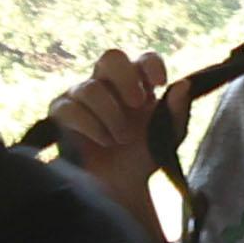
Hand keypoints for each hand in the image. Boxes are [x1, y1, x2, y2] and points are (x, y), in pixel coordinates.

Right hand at [48, 51, 171, 180]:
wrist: (118, 185)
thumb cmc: (143, 155)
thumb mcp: (167, 135)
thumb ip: (177, 110)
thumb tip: (183, 84)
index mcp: (137, 83)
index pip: (143, 59)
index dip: (151, 65)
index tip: (160, 84)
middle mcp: (107, 83)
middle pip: (111, 57)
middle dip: (125, 79)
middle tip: (137, 104)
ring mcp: (80, 95)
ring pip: (91, 88)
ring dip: (111, 115)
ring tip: (120, 138)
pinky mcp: (60, 112)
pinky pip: (70, 108)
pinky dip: (90, 125)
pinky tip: (103, 140)